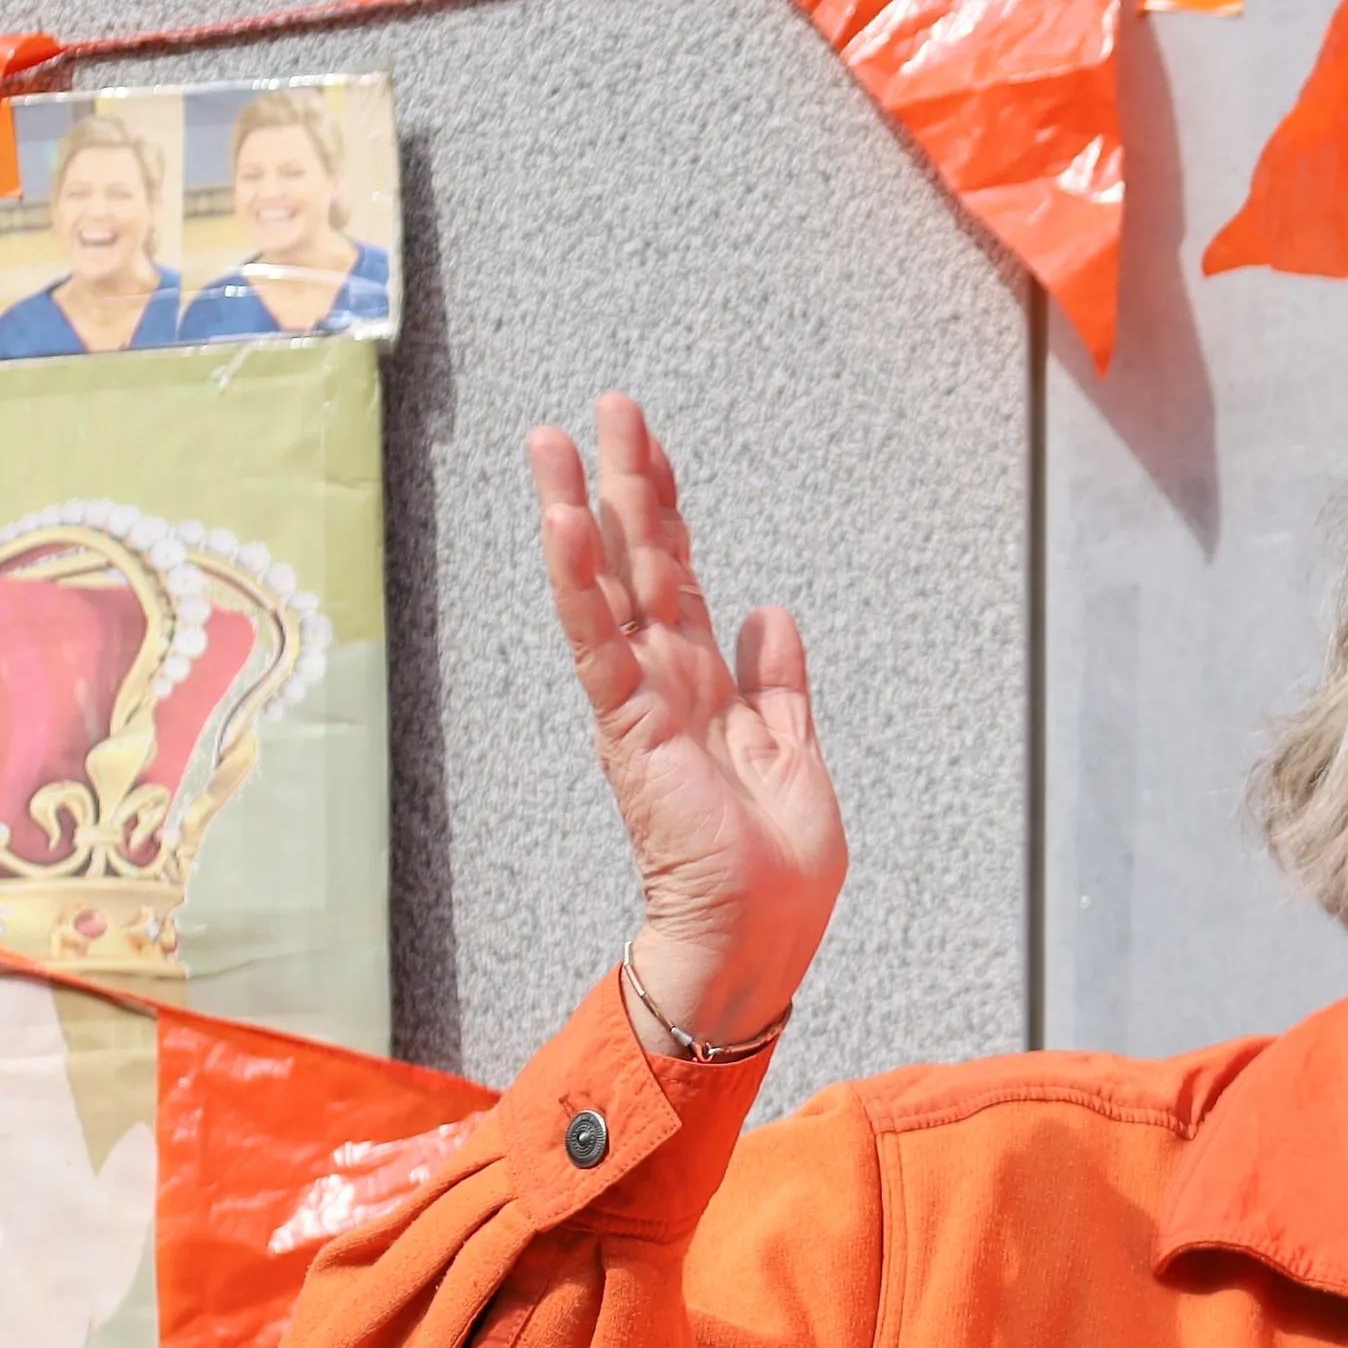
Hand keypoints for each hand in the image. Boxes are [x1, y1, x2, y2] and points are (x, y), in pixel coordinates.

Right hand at [527, 395, 845, 1050]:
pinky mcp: (630, 730)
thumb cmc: (774, 869)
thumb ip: (778, 683)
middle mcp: (665, 683)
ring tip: (552, 442)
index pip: (681, 576)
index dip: (669, 508)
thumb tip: (769, 612)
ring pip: (606, 589)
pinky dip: (581, 584)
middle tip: (607, 406)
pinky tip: (563, 526)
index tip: (649, 442)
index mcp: (707, 685)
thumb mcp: (794, 753)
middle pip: (642, 562)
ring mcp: (641, 703)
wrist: (757, 941)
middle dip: (625, 482)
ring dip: (579, 512)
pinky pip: (598, 644)